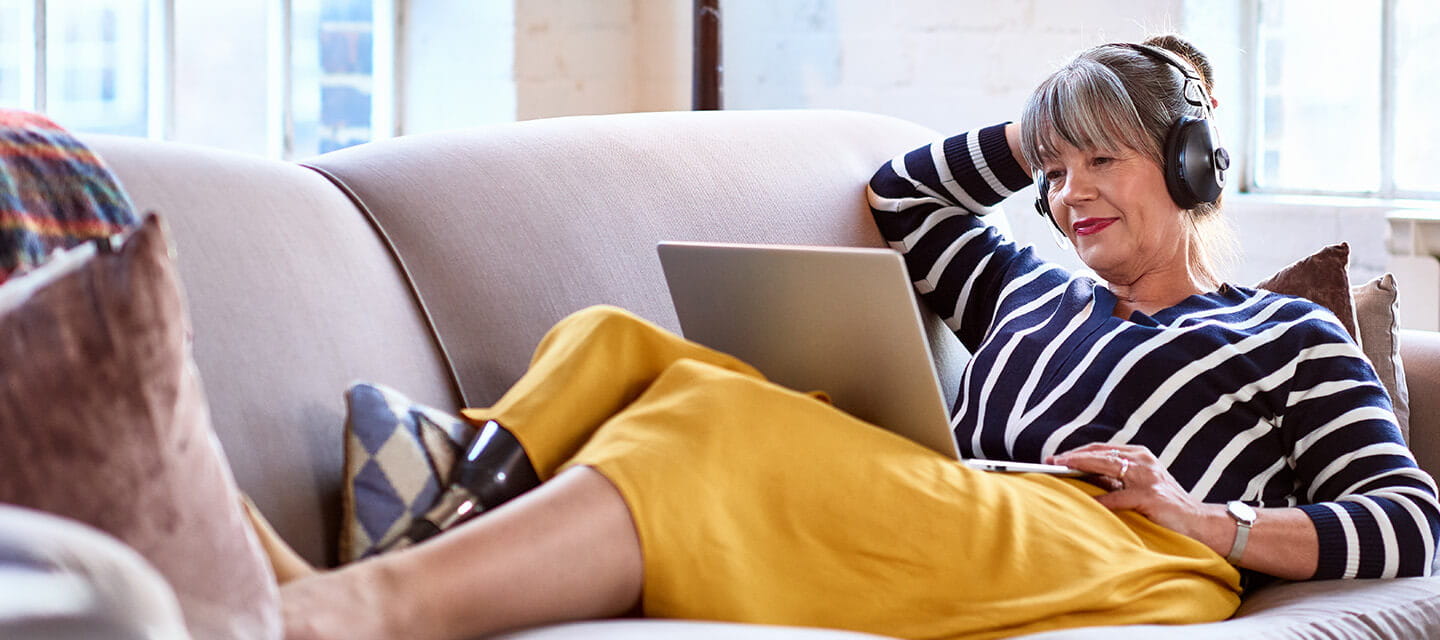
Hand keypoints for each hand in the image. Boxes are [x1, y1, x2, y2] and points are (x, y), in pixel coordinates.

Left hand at [1048, 443, 1227, 551]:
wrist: (1200, 524)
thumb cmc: (1164, 506)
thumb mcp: (1137, 487)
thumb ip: (1114, 480)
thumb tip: (1080, 477)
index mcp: (1139, 456)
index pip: (1101, 449)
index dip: (1077, 452)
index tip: (1055, 458)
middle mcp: (1143, 461)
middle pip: (1101, 454)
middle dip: (1073, 456)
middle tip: (1051, 461)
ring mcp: (1148, 478)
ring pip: (1108, 466)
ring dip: (1081, 467)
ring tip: (1061, 470)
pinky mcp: (1151, 497)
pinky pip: (1119, 497)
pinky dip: (1101, 500)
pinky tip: (1085, 501)